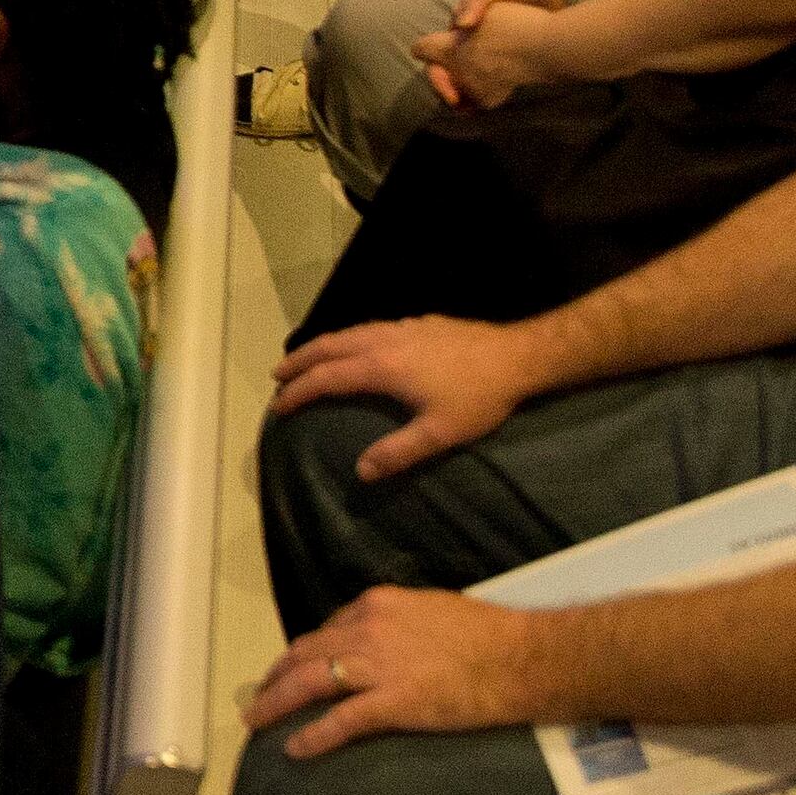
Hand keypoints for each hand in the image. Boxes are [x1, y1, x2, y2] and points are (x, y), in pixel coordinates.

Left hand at [247, 586, 544, 755]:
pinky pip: (341, 721)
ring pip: (310, 683)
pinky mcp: (394, 702)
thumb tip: (387, 638)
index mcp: (376, 605)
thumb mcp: (432, 609)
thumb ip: (399, 621)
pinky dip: (313, 735)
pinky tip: (294, 749)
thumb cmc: (489, 634)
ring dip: (276, 703)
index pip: (326, 630)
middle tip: (257, 696)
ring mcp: (378, 666)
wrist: (522, 658)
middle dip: (276, 676)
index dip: (304, 652)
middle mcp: (367, 630)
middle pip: (305, 654)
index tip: (292, 668)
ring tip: (256, 720)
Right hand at [270, 314, 544, 482]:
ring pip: (348, 333)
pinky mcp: (418, 323)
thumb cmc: (478, 397)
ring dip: (321, 347)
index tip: (279, 405)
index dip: (299, 392)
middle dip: (299, 361)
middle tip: (278, 376)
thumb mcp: (440, 433)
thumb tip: (360, 471)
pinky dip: (347, 339)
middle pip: (328, 346)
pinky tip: (357, 347)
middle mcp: (383, 341)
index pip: (326, 378)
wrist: (517, 355)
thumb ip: (398, 452)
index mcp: (382, 367)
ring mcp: (401, 328)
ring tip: (308, 361)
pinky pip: (368, 328)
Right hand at [413, 0, 558, 109]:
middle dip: (453, 89)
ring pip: (470, 74)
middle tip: (463, 109)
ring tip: (475, 111)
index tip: (452, 95)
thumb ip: (477, 2)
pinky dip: (491, 88)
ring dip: (469, 92)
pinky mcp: (509, 50)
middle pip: (451, 69)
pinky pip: (493, 74)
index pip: (432, 52)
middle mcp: (469, 37)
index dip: (439, 75)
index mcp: (459, 24)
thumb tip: (460, 26)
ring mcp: (489, 45)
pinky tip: (498, 99)